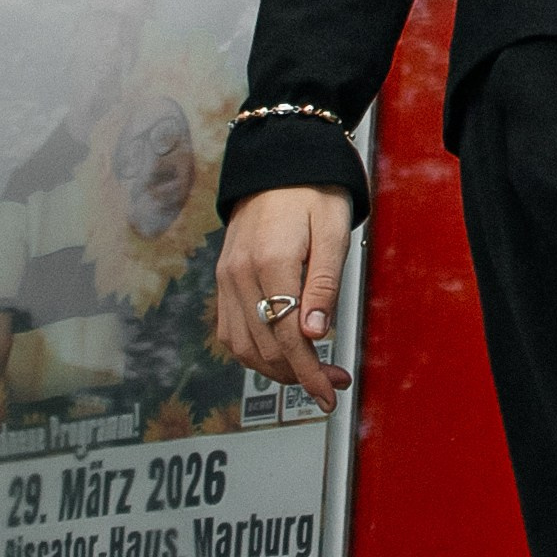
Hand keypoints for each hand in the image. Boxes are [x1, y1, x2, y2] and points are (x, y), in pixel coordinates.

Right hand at [214, 187, 355, 415]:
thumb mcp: (333, 233)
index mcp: (270, 262)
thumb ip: (324, 285)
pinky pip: (230, 330)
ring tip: (309, 373)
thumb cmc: (313, 194)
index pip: (288, 336)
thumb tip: (315, 334)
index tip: (329, 392)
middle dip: (300, 374)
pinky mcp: (223, 279)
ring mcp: (227, 277)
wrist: (279, 164)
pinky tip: (279, 353)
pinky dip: (253, 351)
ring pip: (243, 347)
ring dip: (276, 369)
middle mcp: (240, 274)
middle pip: (265, 347)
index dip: (310, 372)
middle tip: (332, 380)